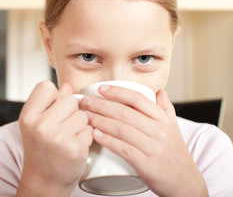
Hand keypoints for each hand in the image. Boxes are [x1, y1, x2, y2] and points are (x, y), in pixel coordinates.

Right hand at [17, 81, 92, 196]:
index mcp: (28, 116)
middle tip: (62, 127)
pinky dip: (86, 137)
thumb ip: (49, 103)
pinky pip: (90, 129)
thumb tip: (67, 86)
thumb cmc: (41, 151)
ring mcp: (58, 137)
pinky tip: (74, 145)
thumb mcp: (36, 123)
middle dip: (70, 111)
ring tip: (68, 137)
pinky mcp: (75, 148)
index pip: (46, 86)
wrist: (44, 181)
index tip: (53, 109)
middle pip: (69, 99)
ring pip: (82, 114)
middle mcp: (41, 125)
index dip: (54, 96)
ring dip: (80, 125)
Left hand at [80, 85, 207, 196]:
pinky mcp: (146, 164)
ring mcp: (153, 147)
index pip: (138, 98)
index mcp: (163, 119)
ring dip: (100, 121)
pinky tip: (95, 135)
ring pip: (122, 129)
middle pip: (125, 112)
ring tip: (87, 117)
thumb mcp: (174, 128)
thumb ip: (165, 108)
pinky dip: (108, 140)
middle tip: (85, 102)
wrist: (186, 183)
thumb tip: (159, 91)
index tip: (101, 88)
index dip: (117, 91)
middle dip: (101, 105)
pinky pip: (123, 149)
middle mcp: (159, 130)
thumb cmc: (175, 154)